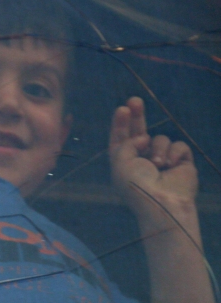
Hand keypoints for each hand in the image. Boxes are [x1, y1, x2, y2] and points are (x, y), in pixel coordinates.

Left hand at [109, 97, 197, 223]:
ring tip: (158, 164)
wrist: (162, 202)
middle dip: (137, 116)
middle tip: (135, 100)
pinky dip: (174, 153)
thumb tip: (144, 137)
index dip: (121, 124)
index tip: (122, 108)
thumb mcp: (121, 161)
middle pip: (139, 132)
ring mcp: (162, 160)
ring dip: (158, 148)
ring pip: (160, 139)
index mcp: (123, 162)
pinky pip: (178, 145)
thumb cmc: (137, 184)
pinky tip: (172, 166)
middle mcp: (141, 160)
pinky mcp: (181, 161)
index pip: (121, 139)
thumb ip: (127, 142)